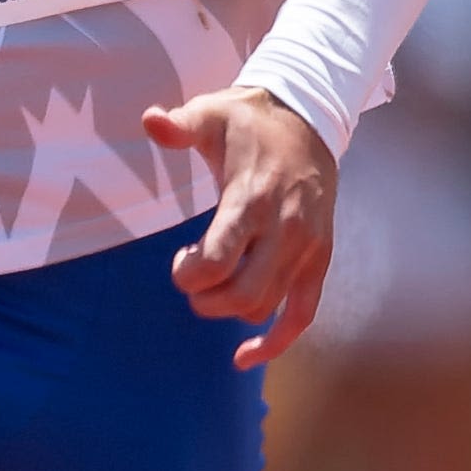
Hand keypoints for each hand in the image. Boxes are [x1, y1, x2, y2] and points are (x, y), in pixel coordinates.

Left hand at [149, 81, 338, 367]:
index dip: (190, 273)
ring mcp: (308, 248)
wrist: (308, 122)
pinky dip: (276, 341)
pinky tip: (243, 357)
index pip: (221, 259)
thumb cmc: (248, 123)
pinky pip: (304, 313)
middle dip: (206, 298)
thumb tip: (151, 120)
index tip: (181, 260)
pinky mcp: (319, 260)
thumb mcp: (211, 112)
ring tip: (213, 284)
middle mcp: (287, 230)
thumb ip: (180, 125)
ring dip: (229, 311)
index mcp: (256, 199)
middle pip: (244, 295)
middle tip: (191, 275)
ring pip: (267, 307)